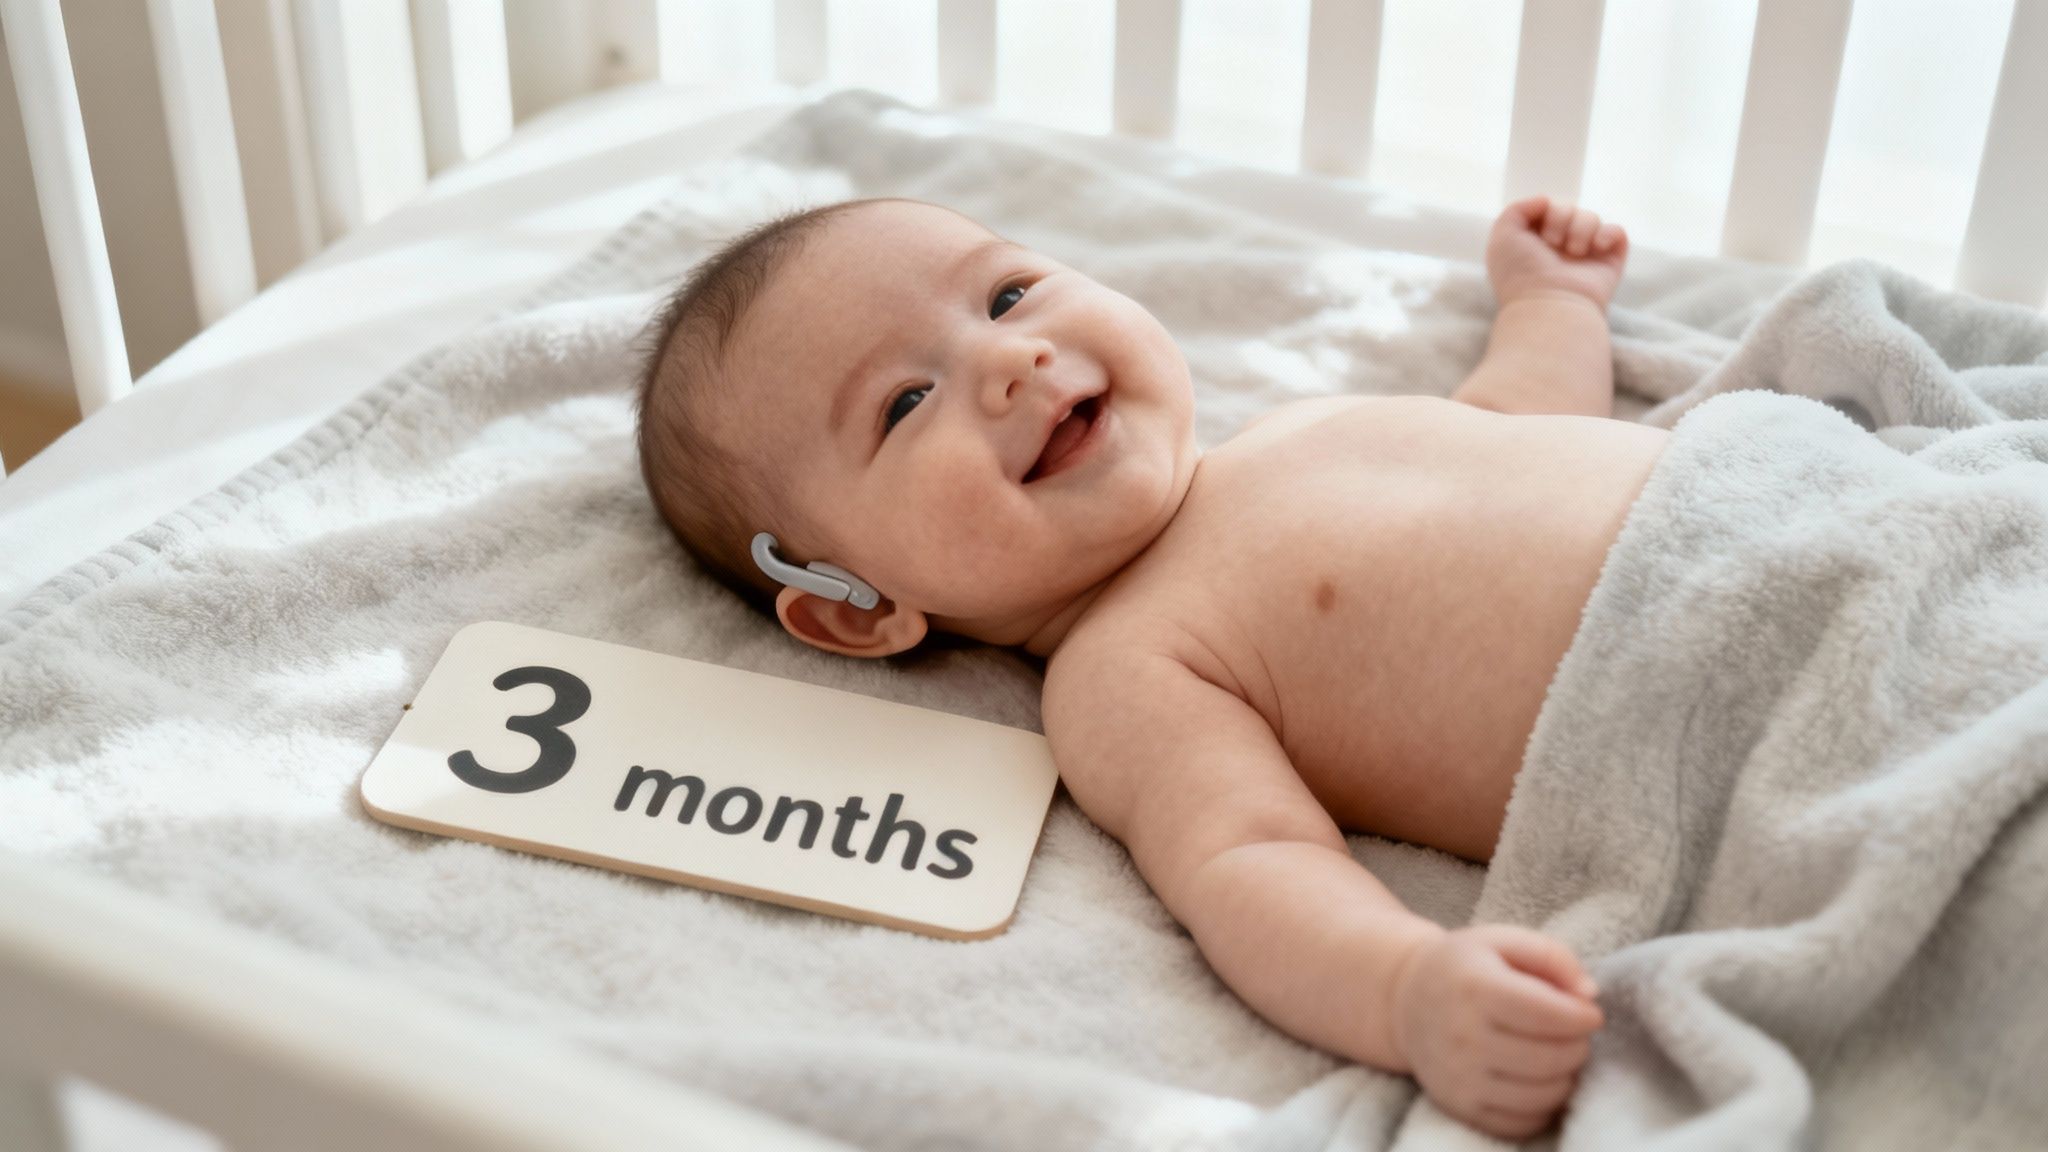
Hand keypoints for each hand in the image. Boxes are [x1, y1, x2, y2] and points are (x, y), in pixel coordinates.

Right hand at [1390, 923, 1603, 1139]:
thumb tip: (1590, 994)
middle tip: (1574, 1034)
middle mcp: (1462, 1036)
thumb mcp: (1502, 941)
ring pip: (1544, 1094)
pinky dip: (1544, 1105)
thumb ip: (1552, 956)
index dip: (1584, 1016)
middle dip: (1579, 1046)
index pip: (1550, 1014)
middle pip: (1552, 1057)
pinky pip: (1523, 1123)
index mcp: (1474, 987)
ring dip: (1567, 1076)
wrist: (1406, 1001)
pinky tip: (1539, 1080)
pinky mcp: (1459, 1107)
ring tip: (1558, 1055)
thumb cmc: (1465, 967)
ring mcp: (1458, 1077)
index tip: (1590, 1013)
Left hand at [1486, 195, 1628, 311]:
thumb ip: (1517, 208)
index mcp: (1536, 242)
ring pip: (1591, 217)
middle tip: (1553, 244)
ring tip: (1573, 252)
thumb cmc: (1521, 273)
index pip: (1548, 207)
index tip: (1536, 231)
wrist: (1550, 303)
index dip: (1544, 211)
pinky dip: (1607, 234)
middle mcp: (1561, 247)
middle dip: (1561, 218)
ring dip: (1580, 229)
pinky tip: (1596, 248)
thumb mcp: (1503, 235)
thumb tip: (1546, 200)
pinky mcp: (1609, 260)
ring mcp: (1586, 254)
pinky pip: (1616, 231)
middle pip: (1569, 208)